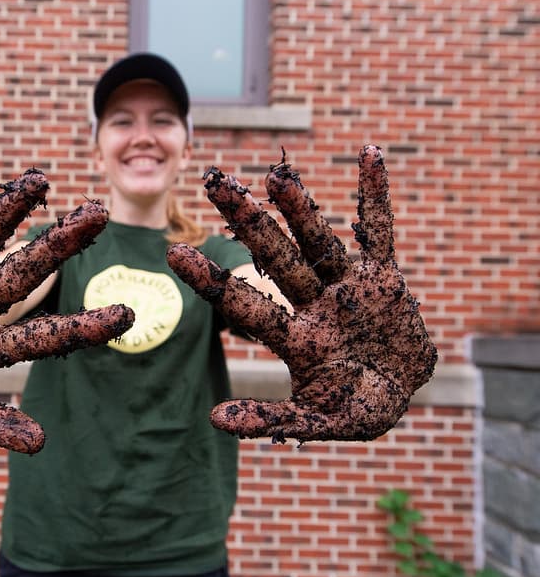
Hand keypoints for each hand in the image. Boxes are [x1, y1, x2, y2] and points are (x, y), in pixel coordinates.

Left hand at [167, 145, 436, 442]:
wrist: (403, 392)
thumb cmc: (360, 410)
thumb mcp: (319, 422)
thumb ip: (270, 419)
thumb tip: (214, 421)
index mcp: (295, 338)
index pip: (244, 303)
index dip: (211, 279)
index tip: (173, 251)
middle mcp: (314, 305)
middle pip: (275, 257)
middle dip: (247, 222)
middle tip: (213, 183)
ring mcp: (348, 287)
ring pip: (319, 240)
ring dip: (300, 207)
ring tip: (276, 174)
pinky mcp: (385, 277)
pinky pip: (382, 231)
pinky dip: (377, 196)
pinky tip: (369, 154)